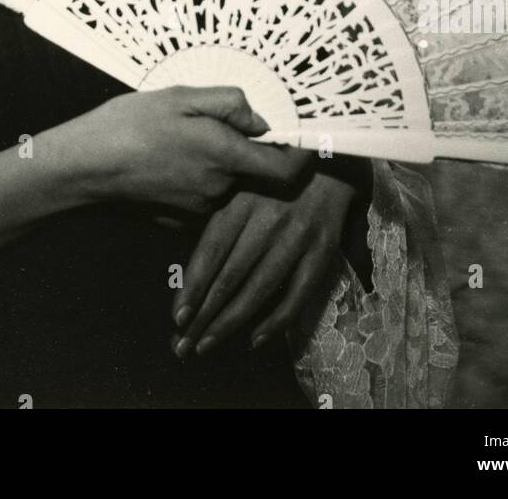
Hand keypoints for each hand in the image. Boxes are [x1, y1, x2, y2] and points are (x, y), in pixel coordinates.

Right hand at [68, 85, 304, 216]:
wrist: (85, 164)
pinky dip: (195, 178)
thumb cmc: (131, 124)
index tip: (300, 138)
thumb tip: (259, 120)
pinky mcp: (179, 219)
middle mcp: (218, 188)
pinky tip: (166, 160)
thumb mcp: (182, 95)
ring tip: (181, 138)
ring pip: (227, 183)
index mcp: (225, 155)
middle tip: (214, 123)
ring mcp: (198, 208)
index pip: (286, 170)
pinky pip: (202, 195)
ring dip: (218, 163)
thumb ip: (229, 104)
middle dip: (246, 150)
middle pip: (254, 174)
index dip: (300, 155)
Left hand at [170, 160, 360, 356]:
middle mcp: (268, 218)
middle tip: (182, 345)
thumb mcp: (243, 187)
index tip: (176, 317)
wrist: (331, 161)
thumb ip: (221, 221)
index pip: (211, 250)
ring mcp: (297, 236)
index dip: (193, 286)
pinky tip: (255, 340)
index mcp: (242, 199)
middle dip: (204, 314)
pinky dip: (276, 320)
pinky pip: (298, 293)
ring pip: (259, 288)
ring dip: (231, 322)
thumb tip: (189, 270)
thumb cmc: (274, 180)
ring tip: (207, 345)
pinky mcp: (322, 250)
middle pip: (231, 275)